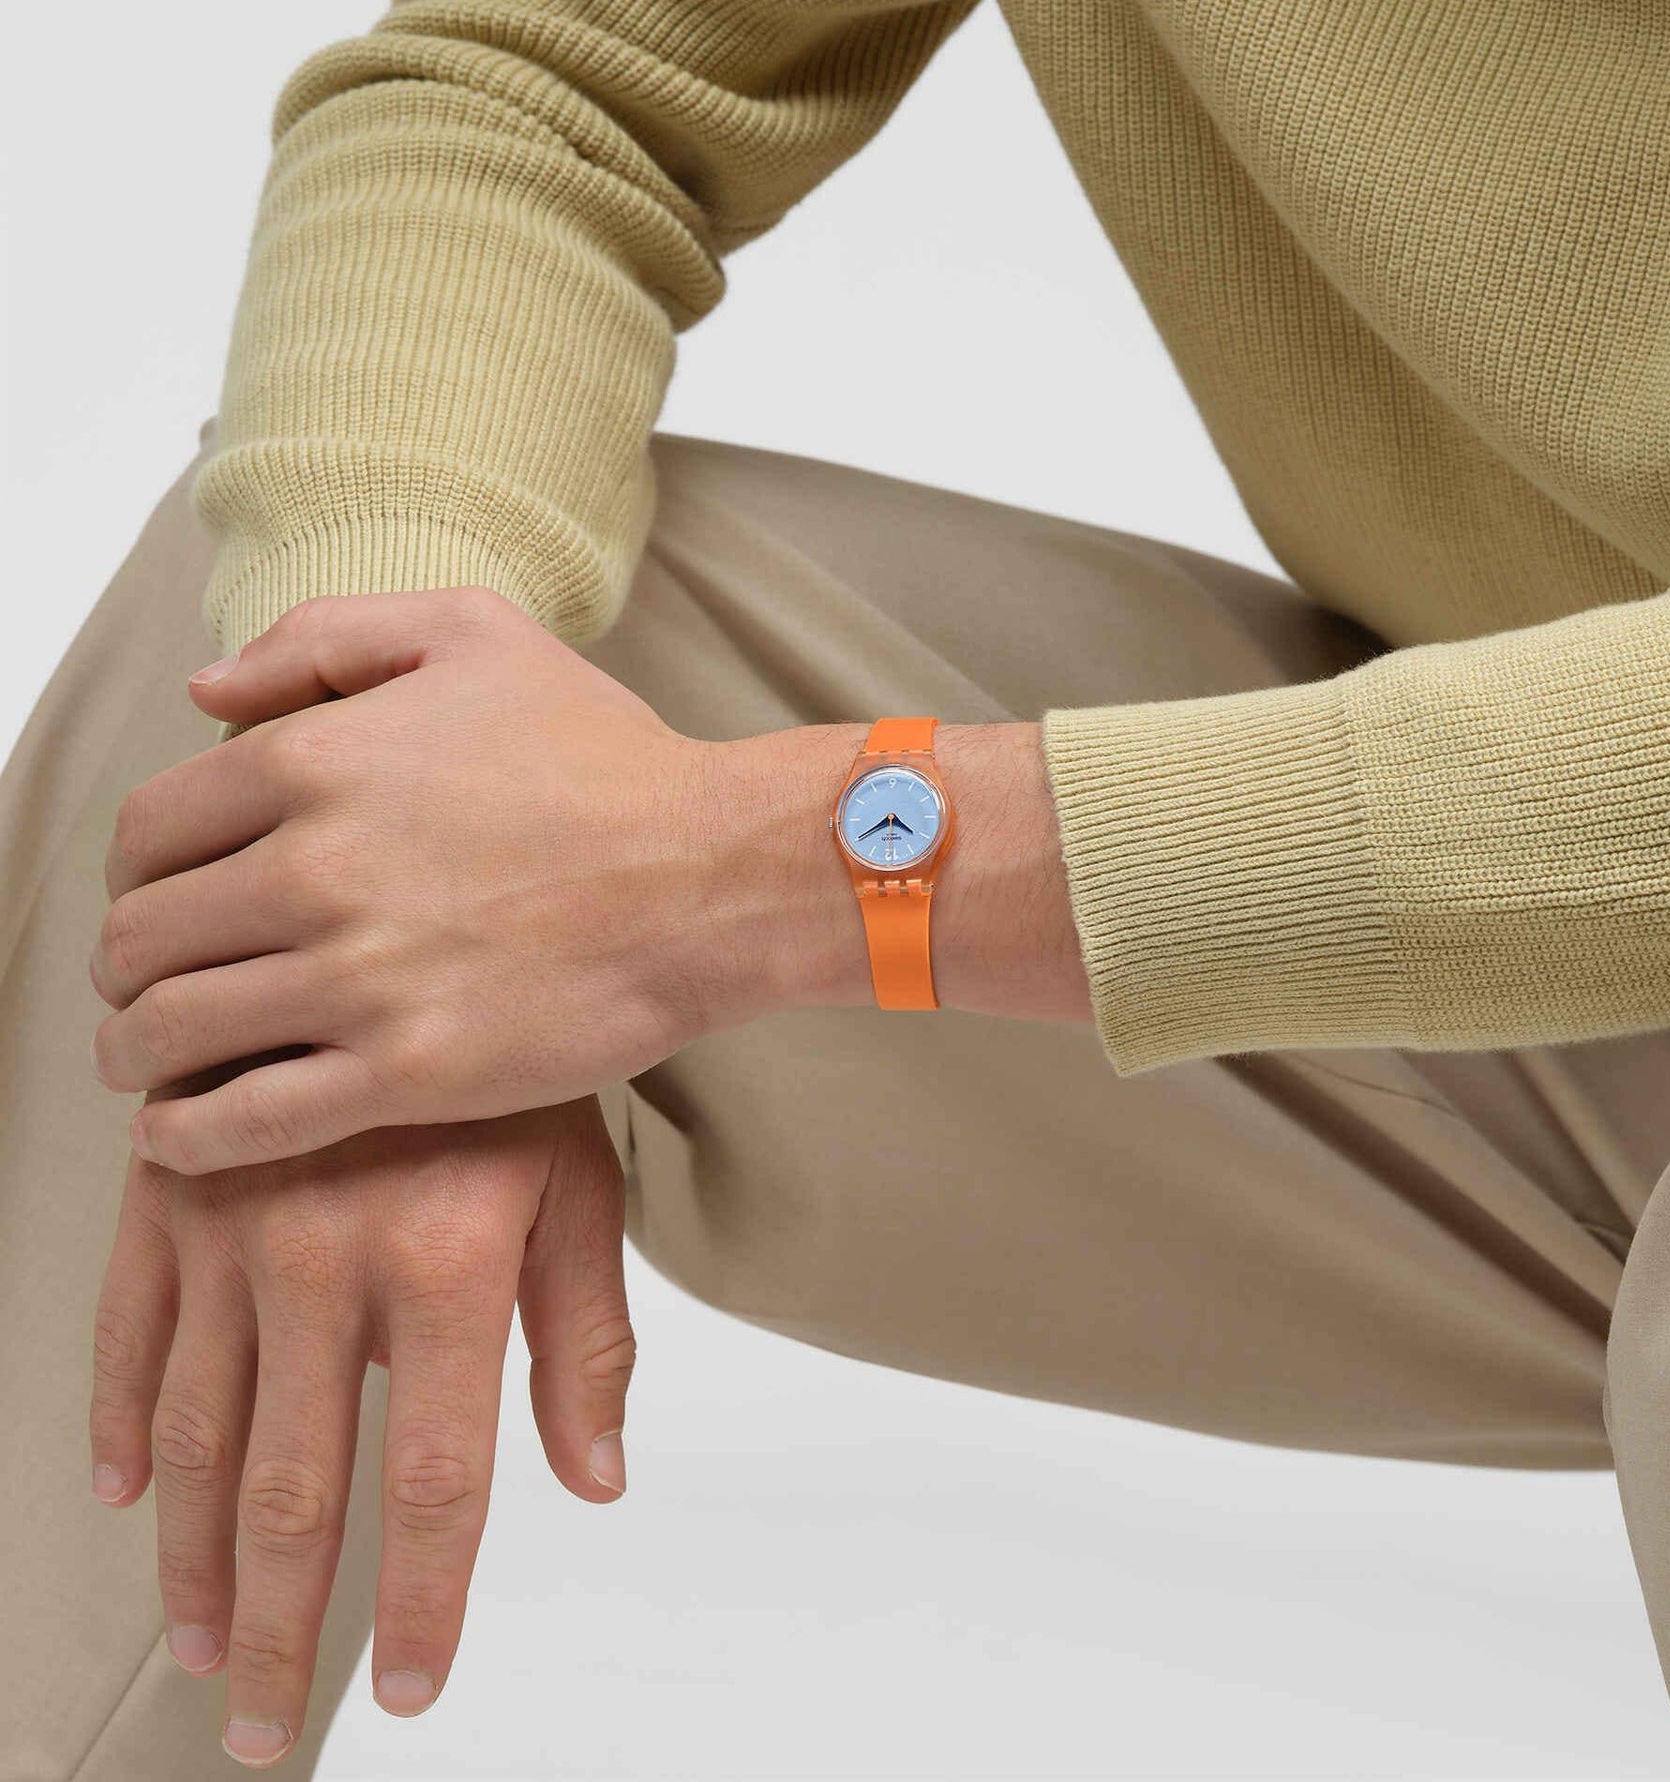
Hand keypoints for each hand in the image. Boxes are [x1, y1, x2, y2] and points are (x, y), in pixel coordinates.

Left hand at [86, 587, 838, 1174]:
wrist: (717, 874)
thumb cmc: (609, 757)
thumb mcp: (477, 634)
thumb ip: (326, 639)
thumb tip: (206, 694)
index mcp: (313, 762)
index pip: (146, 833)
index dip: (133, 874)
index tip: (156, 900)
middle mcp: (313, 871)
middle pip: (142, 938)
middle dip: (126, 967)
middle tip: (147, 986)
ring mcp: (356, 979)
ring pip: (170, 1034)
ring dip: (135, 1052)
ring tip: (147, 1062)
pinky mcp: (407, 1074)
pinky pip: (244, 1123)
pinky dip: (185, 1137)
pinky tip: (175, 1136)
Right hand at [88, 1093, 634, 1765]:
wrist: (412, 923)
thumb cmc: (516, 1065)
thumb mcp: (582, 1186)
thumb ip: (585, 1340)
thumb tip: (594, 1481)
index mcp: (449, 1266)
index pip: (434, 1481)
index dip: (417, 1603)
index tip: (406, 1687)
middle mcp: (330, 1261)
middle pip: (294, 1490)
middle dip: (282, 1627)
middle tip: (268, 1726)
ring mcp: (236, 1228)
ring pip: (196, 1436)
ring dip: (190, 1560)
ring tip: (205, 1646)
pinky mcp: (174, 1195)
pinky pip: (127, 1332)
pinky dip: (119, 1420)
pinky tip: (123, 1496)